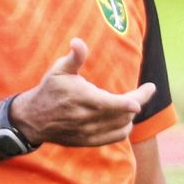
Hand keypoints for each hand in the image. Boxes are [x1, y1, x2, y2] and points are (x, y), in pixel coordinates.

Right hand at [14, 38, 156, 147]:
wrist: (33, 120)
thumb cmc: (49, 90)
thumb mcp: (58, 70)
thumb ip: (73, 57)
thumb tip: (78, 42)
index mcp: (84, 99)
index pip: (117, 103)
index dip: (137, 99)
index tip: (150, 88)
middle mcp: (88, 118)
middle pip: (125, 114)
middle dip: (138, 101)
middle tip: (145, 91)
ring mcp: (89, 132)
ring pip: (122, 127)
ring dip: (131, 115)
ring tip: (133, 103)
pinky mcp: (89, 141)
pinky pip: (115, 137)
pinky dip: (124, 128)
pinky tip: (124, 118)